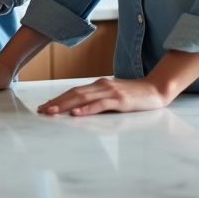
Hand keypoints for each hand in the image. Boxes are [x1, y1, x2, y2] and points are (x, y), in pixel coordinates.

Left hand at [37, 77, 168, 115]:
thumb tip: (81, 107)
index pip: (74, 91)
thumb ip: (99, 99)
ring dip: (66, 105)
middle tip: (42, 110)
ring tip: (52, 111)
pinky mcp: (120, 99)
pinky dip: (87, 108)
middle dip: (57, 102)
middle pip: (74, 93)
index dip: (58, 98)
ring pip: (83, 97)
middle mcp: (101, 85)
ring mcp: (110, 91)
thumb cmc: (134, 95)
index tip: (45, 106)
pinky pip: (100, 104)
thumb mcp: (113, 95)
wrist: (156, 89)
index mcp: (99, 85)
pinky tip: (77, 113)